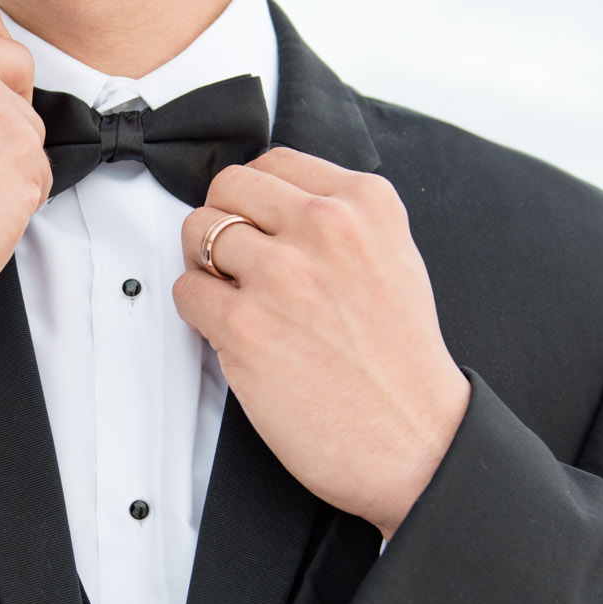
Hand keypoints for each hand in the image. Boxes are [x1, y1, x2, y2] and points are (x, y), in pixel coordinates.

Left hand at [173, 148, 470, 537]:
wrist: (416, 440)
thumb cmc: (403, 364)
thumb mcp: (395, 258)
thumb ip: (342, 221)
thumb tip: (277, 206)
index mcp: (365, 203)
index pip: (274, 163)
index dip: (255, 199)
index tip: (257, 226)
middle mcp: (324, 228)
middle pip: (228, 188)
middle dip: (224, 222)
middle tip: (236, 261)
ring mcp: (282, 275)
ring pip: (198, 233)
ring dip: (206, 267)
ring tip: (236, 298)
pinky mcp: (246, 326)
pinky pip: (186, 291)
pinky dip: (198, 311)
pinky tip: (231, 332)